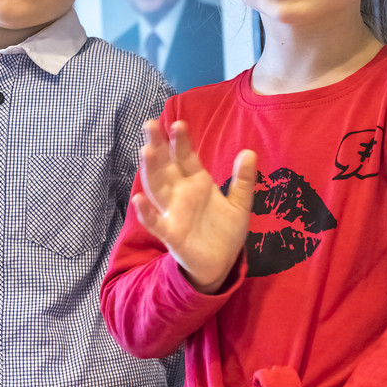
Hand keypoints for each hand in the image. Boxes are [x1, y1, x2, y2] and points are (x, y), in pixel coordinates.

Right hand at [132, 119, 256, 292]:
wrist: (221, 263)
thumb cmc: (225, 230)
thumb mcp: (240, 204)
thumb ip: (243, 180)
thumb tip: (249, 152)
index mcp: (197, 183)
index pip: (186, 157)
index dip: (182, 141)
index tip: (178, 123)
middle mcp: (181, 194)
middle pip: (165, 166)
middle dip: (158, 146)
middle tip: (150, 124)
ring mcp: (173, 212)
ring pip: (157, 188)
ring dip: (150, 170)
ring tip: (146, 151)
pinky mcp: (171, 234)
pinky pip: (155, 222)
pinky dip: (146, 212)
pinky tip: (138, 200)